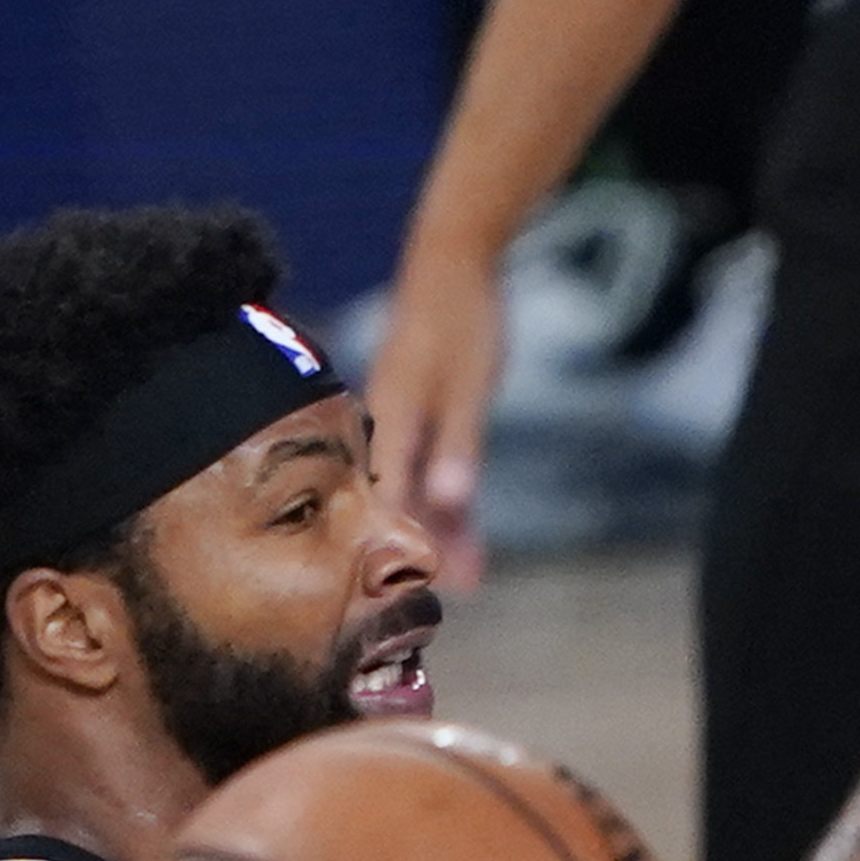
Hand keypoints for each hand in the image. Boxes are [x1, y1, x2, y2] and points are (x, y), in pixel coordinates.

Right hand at [372, 218, 511, 584]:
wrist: (454, 261)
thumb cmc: (463, 320)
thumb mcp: (469, 387)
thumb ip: (460, 446)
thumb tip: (449, 500)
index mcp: (392, 420)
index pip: (391, 500)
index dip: (404, 547)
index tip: (424, 590)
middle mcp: (389, 423)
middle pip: (404, 500)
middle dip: (425, 549)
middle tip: (451, 599)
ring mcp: (405, 417)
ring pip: (422, 487)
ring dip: (444, 531)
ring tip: (470, 580)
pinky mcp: (425, 411)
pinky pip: (435, 466)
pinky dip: (451, 500)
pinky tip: (467, 532)